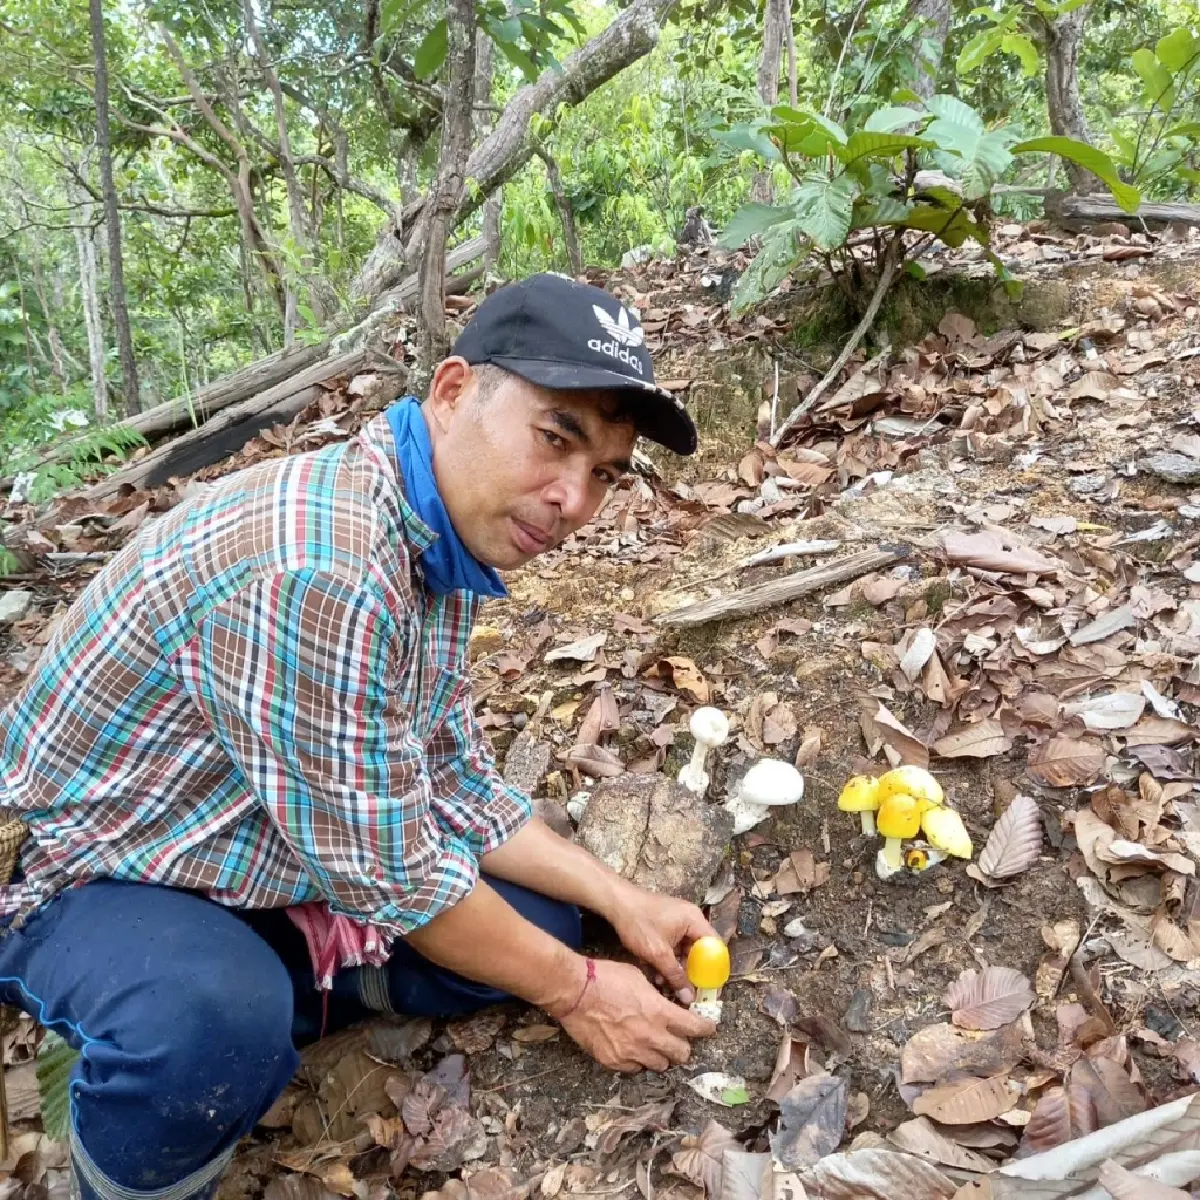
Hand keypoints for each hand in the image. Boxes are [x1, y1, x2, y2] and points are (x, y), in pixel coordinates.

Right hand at [555, 958, 715, 1072]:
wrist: (575, 992)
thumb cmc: (606, 978)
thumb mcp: (639, 978)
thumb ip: (656, 996)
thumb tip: (665, 1003)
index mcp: (660, 1013)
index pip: (694, 1028)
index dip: (705, 1028)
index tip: (708, 1028)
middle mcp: (651, 1037)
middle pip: (682, 1054)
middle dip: (683, 1045)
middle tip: (678, 1038)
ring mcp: (632, 1052)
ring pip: (660, 1065)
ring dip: (661, 1054)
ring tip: (653, 1044)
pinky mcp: (614, 1061)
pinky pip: (635, 1068)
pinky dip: (637, 1060)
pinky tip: (632, 1048)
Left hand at [604, 883, 718, 1003]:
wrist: (615, 902)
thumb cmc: (638, 923)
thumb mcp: (658, 954)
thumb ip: (675, 976)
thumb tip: (689, 998)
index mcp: (694, 920)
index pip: (715, 947)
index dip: (713, 969)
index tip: (708, 988)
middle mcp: (690, 918)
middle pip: (700, 950)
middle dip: (691, 971)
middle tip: (685, 990)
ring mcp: (678, 920)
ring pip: (685, 949)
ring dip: (676, 967)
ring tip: (664, 983)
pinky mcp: (666, 923)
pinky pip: (674, 944)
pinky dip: (668, 958)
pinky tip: (657, 972)